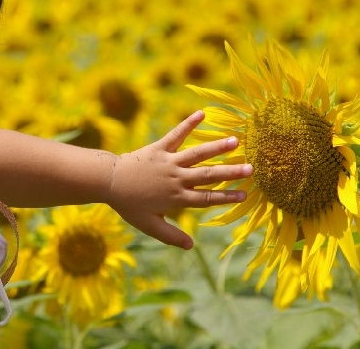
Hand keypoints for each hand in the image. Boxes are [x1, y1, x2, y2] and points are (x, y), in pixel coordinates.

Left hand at [108, 110, 252, 249]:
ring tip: (235, 141)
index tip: (245, 195)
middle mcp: (176, 178)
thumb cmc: (129, 205)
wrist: (109, 182)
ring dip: (217, 147)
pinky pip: (176, 135)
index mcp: (176, 198)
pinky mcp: (159, 148)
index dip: (226, 197)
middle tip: (251, 169)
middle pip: (208, 176)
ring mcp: (168, 162)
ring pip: (197, 154)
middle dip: (230, 172)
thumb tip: (190, 246)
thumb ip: (171, 236)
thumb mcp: (149, 225)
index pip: (207, 199)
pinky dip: (188, 124)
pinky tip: (201, 113)